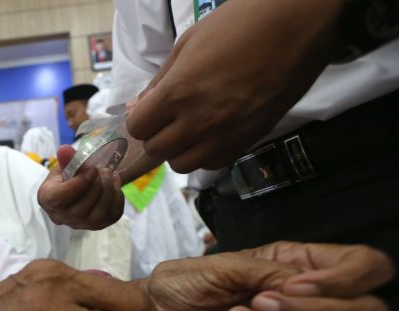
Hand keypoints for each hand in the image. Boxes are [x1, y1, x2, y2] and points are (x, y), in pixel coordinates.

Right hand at [37, 145, 124, 229]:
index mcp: (48, 200)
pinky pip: (112, 216)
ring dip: (108, 192)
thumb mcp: (63, 166)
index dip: (77, 185)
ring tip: (110, 174)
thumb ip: (66, 159)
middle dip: (96, 187)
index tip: (92, 169)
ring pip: (98, 215)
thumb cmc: (66, 177)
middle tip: (103, 170)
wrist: (77, 189)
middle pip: (80, 209)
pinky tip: (115, 184)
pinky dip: (117, 198)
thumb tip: (65, 149)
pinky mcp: (99, 225)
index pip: (59, 198)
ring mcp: (82, 224)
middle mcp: (62, 217)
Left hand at [126, 0, 343, 172]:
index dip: (141, 119)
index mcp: (179, 92)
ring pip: (183, 164)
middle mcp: (200, 120)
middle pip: (157, 150)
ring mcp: (226, 135)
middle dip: (157, 136)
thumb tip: (137, 107)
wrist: (295, 27)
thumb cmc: (240, 25)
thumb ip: (159, 82)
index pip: (138, 128)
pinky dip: (205, 154)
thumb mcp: (188, 44)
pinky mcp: (248, 140)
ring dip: (179, 150)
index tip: (151, 109)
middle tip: (169, 119)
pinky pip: (213, 164)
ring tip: (190, 129)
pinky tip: (212, 133)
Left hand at [148, 242, 393, 310]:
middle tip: (263, 302)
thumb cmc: (183, 279)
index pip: (367, 266)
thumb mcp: (224, 265)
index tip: (296, 285)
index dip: (348, 280)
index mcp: (300, 263)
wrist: (152, 310)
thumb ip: (268, 272)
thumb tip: (302, 286)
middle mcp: (306, 296)